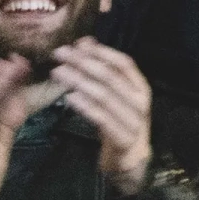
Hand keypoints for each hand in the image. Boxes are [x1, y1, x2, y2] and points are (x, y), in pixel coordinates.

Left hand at [51, 37, 153, 191]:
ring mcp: (134, 121)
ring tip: (57, 72)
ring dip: (79, 81)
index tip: (78, 43)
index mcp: (140, 87)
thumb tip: (85, 42)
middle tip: (59, 54)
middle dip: (83, 63)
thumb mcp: (114, 94)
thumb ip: (102, 70)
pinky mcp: (123, 138)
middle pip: (110, 77)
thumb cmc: (118, 120)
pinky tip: (69, 97)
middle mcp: (140, 102)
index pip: (124, 63)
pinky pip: (102, 119)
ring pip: (104, 96)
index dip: (101, 51)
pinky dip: (85, 106)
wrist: (129, 157)